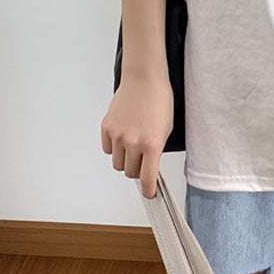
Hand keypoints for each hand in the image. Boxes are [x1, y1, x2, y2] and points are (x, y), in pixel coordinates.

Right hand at [100, 73, 173, 197]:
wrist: (144, 79)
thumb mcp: (166, 128)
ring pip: (118, 163)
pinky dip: (115, 147)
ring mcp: (118, 135)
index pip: (147, 178)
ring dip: (125, 159)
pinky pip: (108, 149)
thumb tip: (150, 169)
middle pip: (130, 172)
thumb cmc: (159, 99)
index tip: (150, 194)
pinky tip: (123, 135)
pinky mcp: (106, 128)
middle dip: (137, 169)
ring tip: (133, 144)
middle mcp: (133, 142)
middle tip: (143, 159)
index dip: (149, 190)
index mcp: (151, 143)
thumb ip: (157, 150)